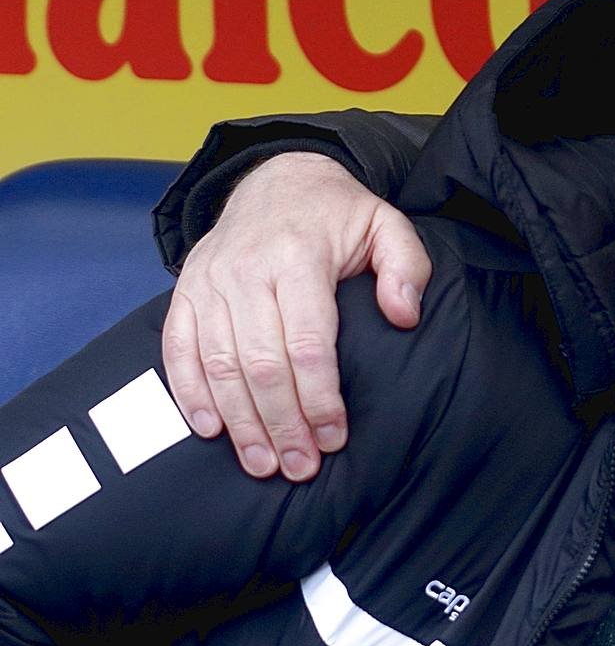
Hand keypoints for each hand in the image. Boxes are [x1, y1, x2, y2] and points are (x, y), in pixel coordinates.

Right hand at [161, 152, 431, 479]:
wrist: (277, 178)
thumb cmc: (338, 214)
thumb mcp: (387, 225)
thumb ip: (407, 267)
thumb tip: (404, 316)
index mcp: (298, 255)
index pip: (307, 340)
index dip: (319, 395)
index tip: (335, 435)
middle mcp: (246, 270)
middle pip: (259, 363)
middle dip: (281, 423)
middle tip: (300, 467)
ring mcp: (209, 282)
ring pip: (219, 365)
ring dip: (240, 422)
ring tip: (264, 464)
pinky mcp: (185, 292)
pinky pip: (178, 350)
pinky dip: (190, 394)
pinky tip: (211, 430)